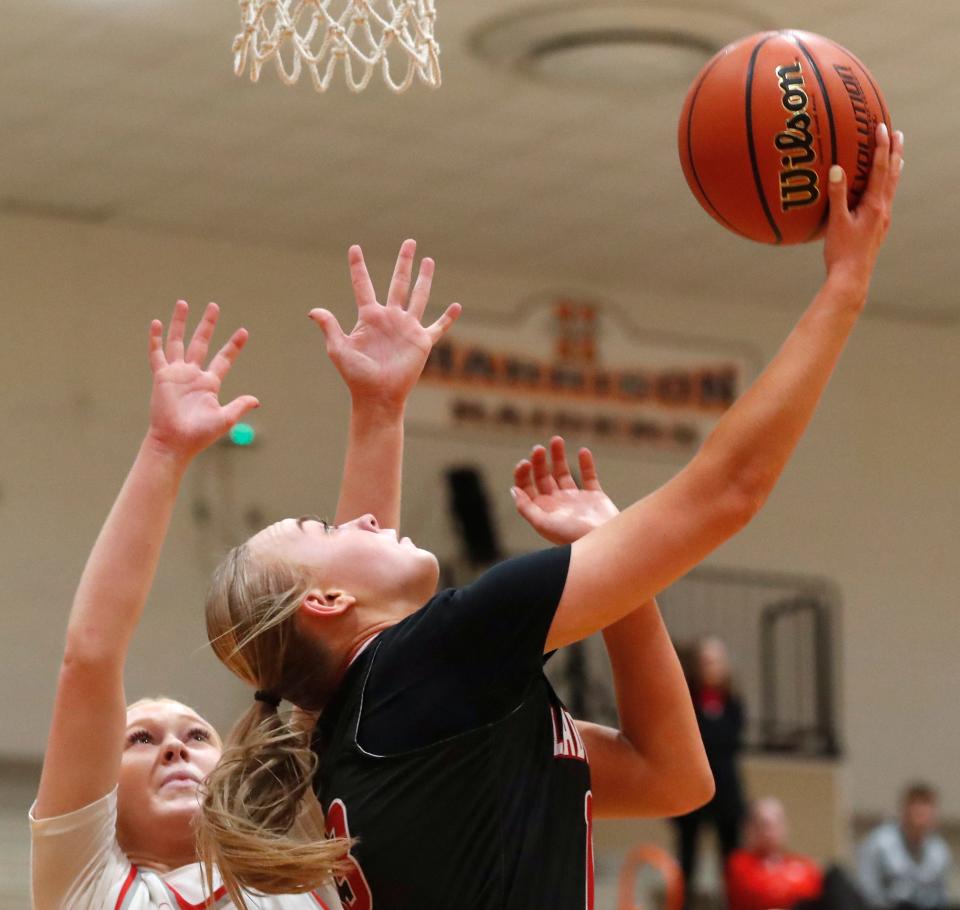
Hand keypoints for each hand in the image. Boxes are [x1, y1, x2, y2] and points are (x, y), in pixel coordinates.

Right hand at [146, 301, 258, 461]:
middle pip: (201, 343)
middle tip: (214, 306)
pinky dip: (156, 339)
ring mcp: (177, 374)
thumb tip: (257, 400)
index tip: (244, 331)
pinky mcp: (162, 376)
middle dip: (208, 325)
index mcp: (210, 383)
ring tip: (183, 303)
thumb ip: (240, 406)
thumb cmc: (200, 434)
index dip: (233, 346)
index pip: (224, 359)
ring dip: (180, 323)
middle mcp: (193, 375)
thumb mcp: (225, 419)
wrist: (176, 442)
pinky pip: (157, 354)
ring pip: (178, 342)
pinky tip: (156, 323)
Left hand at [309, 239, 460, 408]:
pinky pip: (438, 327)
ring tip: (429, 260)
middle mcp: (390, 318)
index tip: (354, 248)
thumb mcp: (339, 349)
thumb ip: (329, 327)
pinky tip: (457, 306)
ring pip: (419, 297)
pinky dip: (448, 318)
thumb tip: (312, 311)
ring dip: (425, 279)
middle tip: (409, 242)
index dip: (358, 267)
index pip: (362, 285)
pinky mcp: (422, 342)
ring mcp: (407, 328)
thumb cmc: (356, 376)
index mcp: (369, 317)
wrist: (377, 396)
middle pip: (398, 283)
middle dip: (404, 262)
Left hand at [511, 436, 619, 544]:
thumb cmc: (573, 537)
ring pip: (563, 473)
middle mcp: (558, 504)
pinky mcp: (595, 497)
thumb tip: (514, 490)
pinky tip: (582, 451)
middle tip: (538, 448)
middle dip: (539, 462)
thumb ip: (526, 508)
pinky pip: (589, 476)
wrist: (606, 544)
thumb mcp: (544, 524)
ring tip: (556, 439)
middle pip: (543, 478)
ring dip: (558, 457)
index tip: (526, 462)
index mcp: (543, 511)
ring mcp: (577, 500)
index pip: (527, 488)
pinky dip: (586, 463)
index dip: (523, 474)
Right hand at [823, 123, 903, 298]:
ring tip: (897, 156)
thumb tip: (836, 169)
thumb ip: (837, 195)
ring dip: (894, 168)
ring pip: (892, 186)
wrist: (852, 278)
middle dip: (895, 152)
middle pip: (892, 174)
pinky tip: (882, 189)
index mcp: (874, 205)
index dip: (881, 147)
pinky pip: (885, 198)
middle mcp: (883, 209)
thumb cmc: (842, 252)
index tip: (882, 127)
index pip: (880, 169)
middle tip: (898, 133)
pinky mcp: (878, 228)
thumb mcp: (836, 222)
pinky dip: (887, 185)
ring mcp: (883, 219)